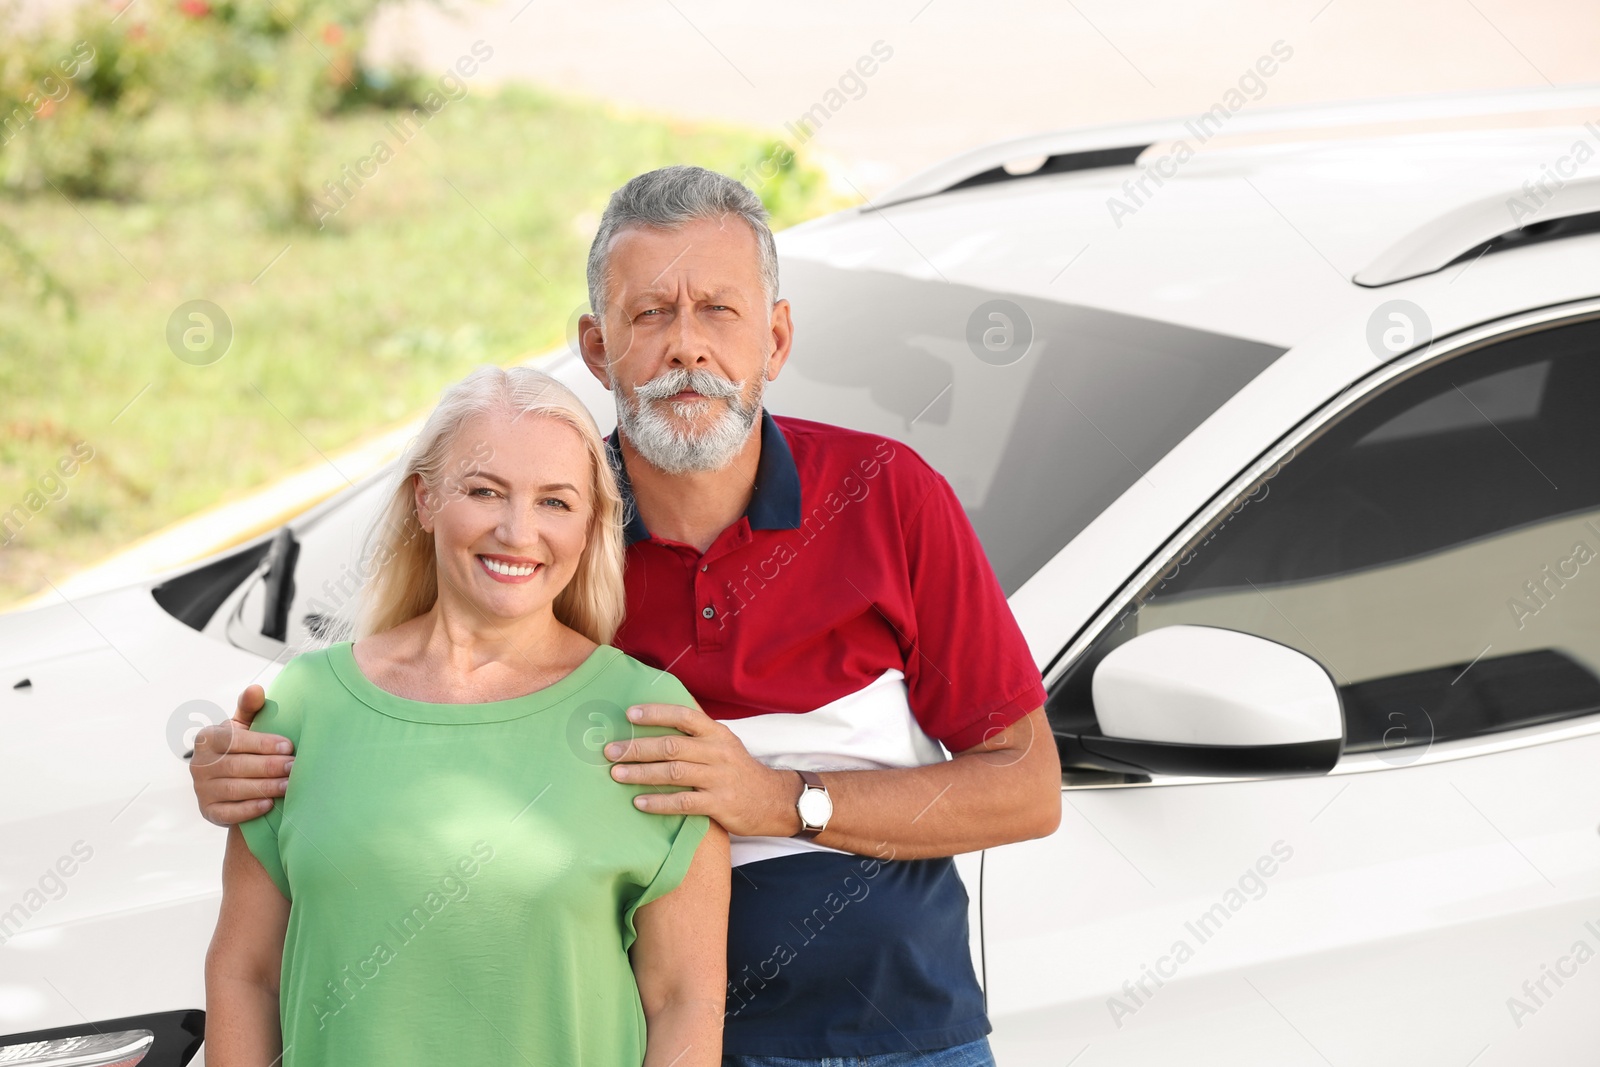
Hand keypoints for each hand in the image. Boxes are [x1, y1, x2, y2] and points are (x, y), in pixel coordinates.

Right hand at [191, 684, 294, 826]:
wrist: (230, 780)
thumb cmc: (242, 746)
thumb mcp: (243, 726)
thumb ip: (250, 708)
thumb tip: (256, 689)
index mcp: (208, 738)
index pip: (234, 740)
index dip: (262, 743)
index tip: (289, 745)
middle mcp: (199, 764)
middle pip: (236, 765)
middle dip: (268, 766)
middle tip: (294, 767)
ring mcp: (201, 789)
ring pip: (234, 789)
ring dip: (263, 787)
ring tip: (289, 785)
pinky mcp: (207, 811)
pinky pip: (227, 813)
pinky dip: (248, 809)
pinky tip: (269, 804)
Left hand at [604, 703, 800, 838]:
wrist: (773, 801)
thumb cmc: (738, 771)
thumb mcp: (723, 744)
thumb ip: (696, 733)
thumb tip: (658, 719)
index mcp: (717, 733)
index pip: (684, 716)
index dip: (656, 713)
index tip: (629, 714)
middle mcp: (718, 752)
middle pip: (672, 746)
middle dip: (637, 747)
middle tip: (610, 751)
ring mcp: (719, 779)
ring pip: (674, 773)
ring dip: (642, 773)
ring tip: (617, 774)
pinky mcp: (720, 804)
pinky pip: (684, 803)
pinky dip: (659, 802)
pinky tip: (639, 802)